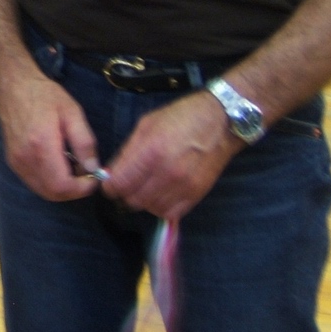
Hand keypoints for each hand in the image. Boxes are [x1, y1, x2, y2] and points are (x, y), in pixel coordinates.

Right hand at [0, 69, 100, 201]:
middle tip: (86, 175)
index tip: (94, 178)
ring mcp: (16, 162)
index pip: (62, 185)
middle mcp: (25, 158)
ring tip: (73, 167)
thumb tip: (93, 168)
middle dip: (74, 191)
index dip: (82, 189)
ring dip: (62, 187)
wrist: (12, 88)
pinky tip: (58, 164)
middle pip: (53, 193)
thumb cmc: (44, 96)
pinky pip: (35, 182)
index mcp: (41, 145)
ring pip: (43, 191)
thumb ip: (84, 142)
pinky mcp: (13, 162)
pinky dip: (50, 182)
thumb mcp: (72, 112)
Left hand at [102, 91, 239, 219]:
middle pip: (133, 200)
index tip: (109, 183)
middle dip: (124, 194)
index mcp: (151, 152)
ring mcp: (184, 186)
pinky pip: (171, 213)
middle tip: (126, 185)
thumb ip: (128, 151)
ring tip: (144, 188)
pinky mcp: (197, 194)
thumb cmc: (181, 118)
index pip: (120, 184)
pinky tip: (160, 194)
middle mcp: (167, 173)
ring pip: (151, 209)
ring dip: (143, 201)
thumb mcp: (146, 125)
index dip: (109, 187)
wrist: (220, 122)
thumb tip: (112, 172)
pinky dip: (161, 207)